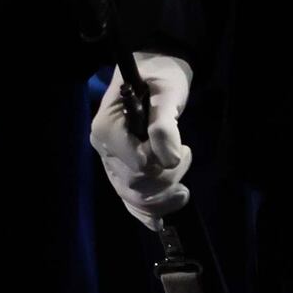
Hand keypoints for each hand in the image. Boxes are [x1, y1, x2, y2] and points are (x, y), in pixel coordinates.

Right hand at [91, 51, 194, 220]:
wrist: (155, 72)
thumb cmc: (160, 78)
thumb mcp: (167, 93)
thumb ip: (165, 126)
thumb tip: (170, 160)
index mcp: (108, 128)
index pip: (136, 165)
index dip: (163, 166)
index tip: (184, 149)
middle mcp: (104, 148)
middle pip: (134, 184)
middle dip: (168, 180)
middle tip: (188, 155)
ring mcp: (111, 161)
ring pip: (132, 196)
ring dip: (162, 198)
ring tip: (184, 190)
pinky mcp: (121, 168)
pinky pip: (128, 198)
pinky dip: (144, 212)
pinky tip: (159, 220)